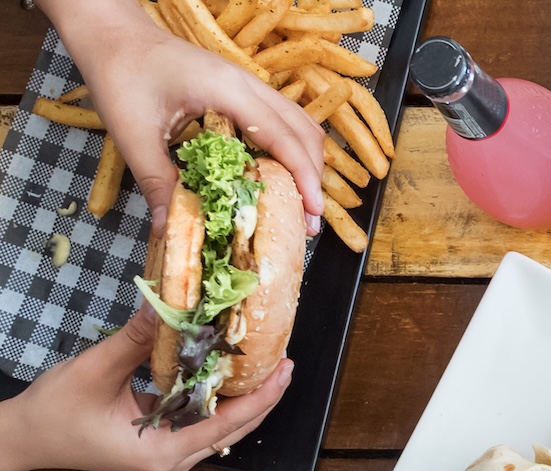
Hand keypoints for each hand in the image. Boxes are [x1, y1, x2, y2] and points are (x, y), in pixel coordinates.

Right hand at [0, 309, 290, 470]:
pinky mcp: (161, 441)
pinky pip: (202, 421)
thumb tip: (169, 304)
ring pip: (221, 426)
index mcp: (163, 451)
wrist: (24, 437)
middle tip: (285, 360)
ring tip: (266, 364)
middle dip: (262, 395)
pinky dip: (218, 397)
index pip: (229, 424)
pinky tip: (227, 371)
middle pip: (234, 428)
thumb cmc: (54, 412)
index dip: (261, 396)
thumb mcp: (96, 370)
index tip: (284, 369)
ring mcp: (169, 452)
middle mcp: (174, 458)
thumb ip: (137, 340)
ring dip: (244, 396)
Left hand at [43, 0, 324, 234]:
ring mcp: (247, 84)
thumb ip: (157, 182)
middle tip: (307, 220)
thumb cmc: (119, 74)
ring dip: (306, 163)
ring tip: (299, 203)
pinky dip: (290, 150)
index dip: (304, 178)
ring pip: (299, 124)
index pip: (284, 138)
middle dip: (313, 177)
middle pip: (304, 131)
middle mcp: (247, 84)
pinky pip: (282, 119)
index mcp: (227, 90)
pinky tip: (276, 175)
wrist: (111, 34)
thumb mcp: (133, 134)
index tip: (312, 214)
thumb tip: (169, 230)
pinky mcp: (241, 89)